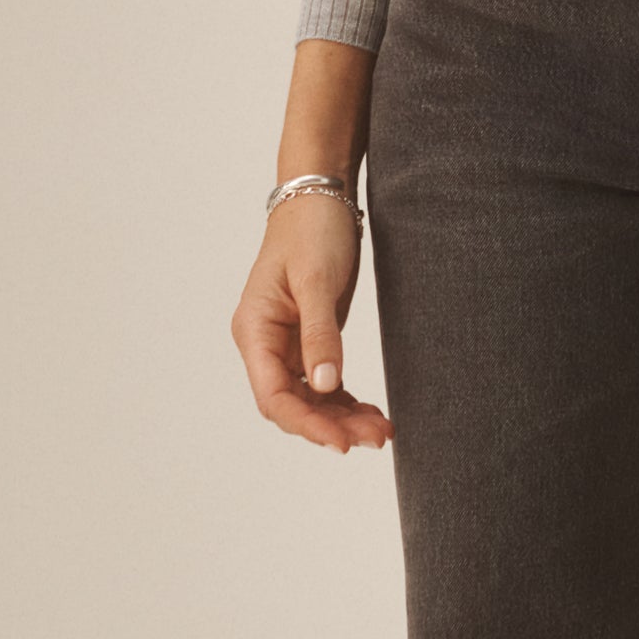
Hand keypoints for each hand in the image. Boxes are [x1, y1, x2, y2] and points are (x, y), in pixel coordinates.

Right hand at [230, 193, 391, 453]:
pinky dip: (347, 401)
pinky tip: (373, 414)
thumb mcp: (316, 279)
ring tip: (382, 431)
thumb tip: (325, 386)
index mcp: (255, 331)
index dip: (306, 424)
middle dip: (331, 426)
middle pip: (293, 404)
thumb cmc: (311, 229)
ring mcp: (288, 345)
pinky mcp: (311, 339)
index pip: (273, 396)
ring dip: (343, 418)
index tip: (341, 442)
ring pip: (312, 398)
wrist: (321, 195)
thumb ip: (320, 333)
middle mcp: (266, 344)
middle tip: (375, 439)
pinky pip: (326, 383)